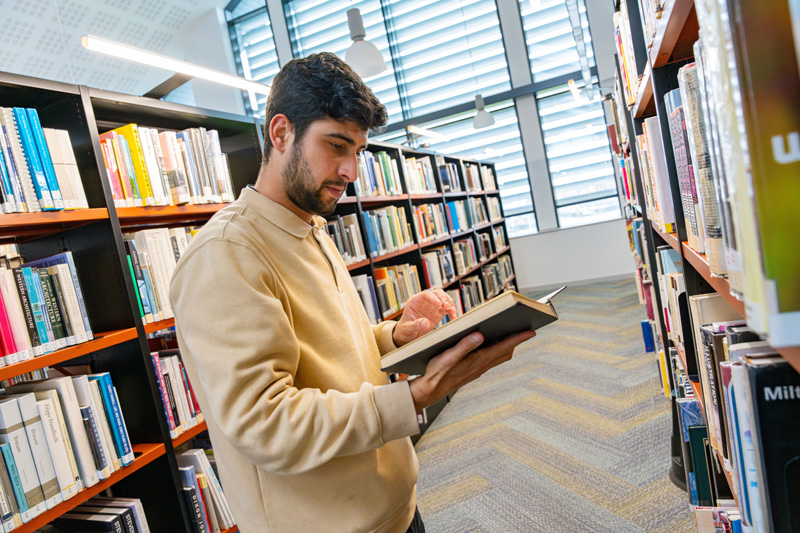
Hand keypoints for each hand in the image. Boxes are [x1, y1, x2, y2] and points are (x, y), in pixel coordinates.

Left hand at [393, 289, 457, 346]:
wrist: (408, 335)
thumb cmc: (405, 329)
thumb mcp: (407, 328)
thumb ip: (416, 325)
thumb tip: (425, 323)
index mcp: (415, 301)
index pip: (425, 294)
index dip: (433, 297)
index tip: (439, 304)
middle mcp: (425, 302)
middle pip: (437, 293)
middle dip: (444, 298)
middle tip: (447, 306)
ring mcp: (432, 307)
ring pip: (444, 299)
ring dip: (450, 304)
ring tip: (452, 312)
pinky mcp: (438, 313)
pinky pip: (447, 309)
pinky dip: (452, 312)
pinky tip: (454, 317)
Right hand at [408, 330, 535, 409]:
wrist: (430, 390)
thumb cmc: (438, 373)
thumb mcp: (448, 356)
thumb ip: (465, 345)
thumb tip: (480, 335)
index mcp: (478, 360)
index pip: (503, 347)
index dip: (518, 339)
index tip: (531, 332)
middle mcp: (481, 366)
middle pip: (506, 353)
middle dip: (516, 342)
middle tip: (523, 330)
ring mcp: (478, 369)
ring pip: (499, 357)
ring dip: (506, 346)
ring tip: (509, 334)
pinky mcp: (473, 370)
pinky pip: (490, 360)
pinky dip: (495, 350)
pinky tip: (489, 345)